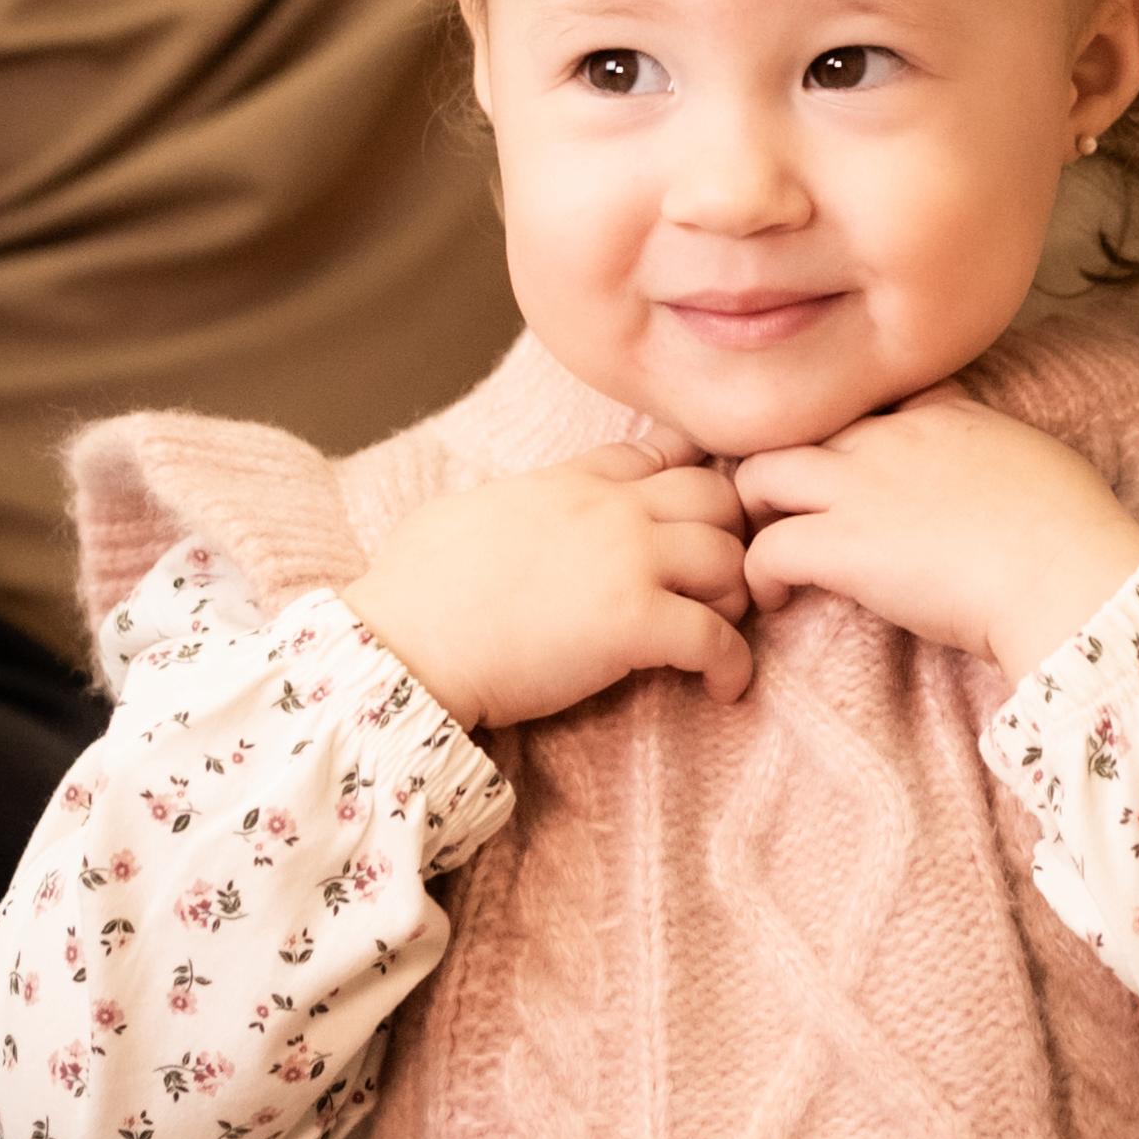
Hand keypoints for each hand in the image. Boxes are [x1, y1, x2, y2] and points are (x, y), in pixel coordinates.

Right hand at [345, 429, 751, 726]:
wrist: (404, 644)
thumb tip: (512, 512)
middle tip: (715, 581)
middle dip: (729, 534)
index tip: (693, 518)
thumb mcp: (468, 510)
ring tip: (715, 630)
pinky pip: (718, 637)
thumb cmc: (415, 588)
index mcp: (569, 481)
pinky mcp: (635, 624)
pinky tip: (725, 687)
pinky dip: (734, 665)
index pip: (658, 451)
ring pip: (730, 558)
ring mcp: (627, 562)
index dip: (688, 479)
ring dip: (734, 597)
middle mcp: (610, 509)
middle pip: (715, 494)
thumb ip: (518, 500)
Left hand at [735, 392, 1138, 685]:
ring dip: (754, 511)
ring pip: (759, 473)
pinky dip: (758, 574)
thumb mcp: (1039, 461)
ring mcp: (861, 488)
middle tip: (789, 512)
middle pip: (801, 426)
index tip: (854, 471)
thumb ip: (1000, 457)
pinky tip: (775, 599)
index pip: (872, 397)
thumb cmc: (1074, 531)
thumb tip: (1004, 481)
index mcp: (944, 413)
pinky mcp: (842, 546)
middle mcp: (891, 437)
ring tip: (767, 549)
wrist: (1065, 572)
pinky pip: (766, 548)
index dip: (852, 432)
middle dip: (785, 466)